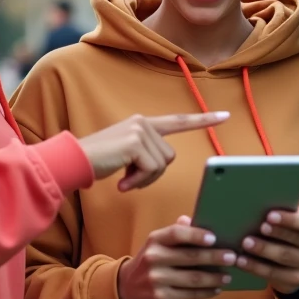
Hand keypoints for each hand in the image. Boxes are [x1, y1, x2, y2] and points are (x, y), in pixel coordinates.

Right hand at [77, 112, 229, 190]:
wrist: (73, 162)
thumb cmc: (97, 162)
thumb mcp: (125, 155)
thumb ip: (145, 154)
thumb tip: (161, 164)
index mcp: (143, 124)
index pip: (178, 120)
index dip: (202, 120)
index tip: (225, 116)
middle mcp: (143, 122)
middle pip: (169, 157)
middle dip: (152, 174)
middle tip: (130, 179)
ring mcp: (139, 130)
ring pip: (162, 165)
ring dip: (144, 179)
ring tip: (124, 179)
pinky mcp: (135, 142)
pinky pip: (152, 169)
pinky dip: (138, 181)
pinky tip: (122, 183)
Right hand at [117, 217, 234, 298]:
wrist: (127, 287)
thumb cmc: (151, 260)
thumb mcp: (158, 243)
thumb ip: (176, 232)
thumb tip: (193, 219)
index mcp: (155, 240)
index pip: (177, 234)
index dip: (196, 235)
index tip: (215, 238)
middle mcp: (153, 258)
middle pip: (190, 257)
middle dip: (214, 257)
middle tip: (232, 257)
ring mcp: (156, 279)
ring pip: (193, 278)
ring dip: (214, 277)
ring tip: (228, 276)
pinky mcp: (160, 297)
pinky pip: (189, 294)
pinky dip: (206, 292)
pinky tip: (216, 289)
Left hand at [236, 200, 298, 293]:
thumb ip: (288, 191)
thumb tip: (263, 188)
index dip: (289, 221)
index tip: (269, 216)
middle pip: (294, 245)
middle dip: (269, 241)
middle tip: (248, 237)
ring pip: (285, 261)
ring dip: (261, 257)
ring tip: (243, 248)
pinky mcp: (298, 276)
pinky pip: (278, 277)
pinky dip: (258, 270)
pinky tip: (242, 262)